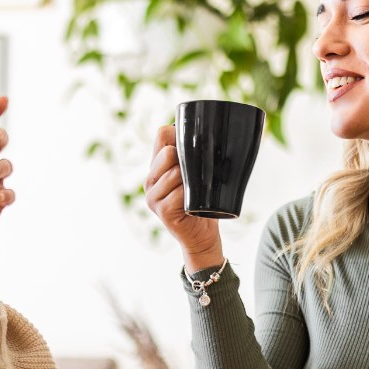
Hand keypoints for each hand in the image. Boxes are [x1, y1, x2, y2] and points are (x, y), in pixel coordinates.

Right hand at [144, 125, 223, 272]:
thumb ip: (196, 158)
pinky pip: (178, 193)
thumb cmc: (204, 203)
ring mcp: (153, 196)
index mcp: (157, 167)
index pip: (162, 134)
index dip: (179, 134)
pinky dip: (191, 196)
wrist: (202, 236)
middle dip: (189, 159)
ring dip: (191, 179)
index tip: (195, 146)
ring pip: (174, 172)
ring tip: (198, 191)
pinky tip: (194, 203)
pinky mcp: (161, 211)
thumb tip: (217, 132)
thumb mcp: (198, 176)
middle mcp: (150, 180)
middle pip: (168, 152)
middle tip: (200, 174)